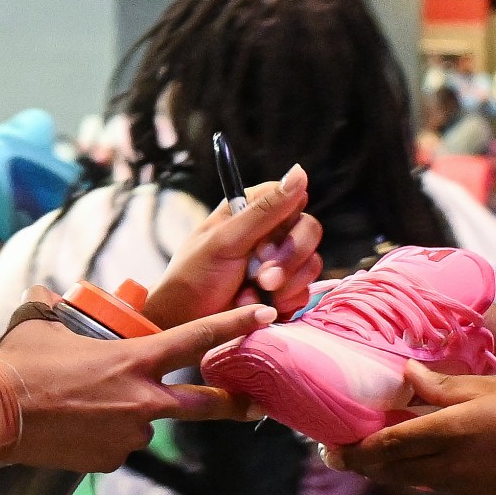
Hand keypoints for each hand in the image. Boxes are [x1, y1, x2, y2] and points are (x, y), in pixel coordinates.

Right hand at [0, 300, 274, 473]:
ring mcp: (129, 435)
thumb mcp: (41, 323)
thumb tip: (45, 289)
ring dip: (132, 415)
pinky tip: (77, 428)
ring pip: (146, 423)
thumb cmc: (19, 365)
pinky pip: (119, 446)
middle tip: (257, 405)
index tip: (266, 316)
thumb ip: (54, 306)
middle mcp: (142, 400)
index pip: (197, 338)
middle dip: (235, 404)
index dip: (236, 324)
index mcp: (134, 359)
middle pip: (204, 404)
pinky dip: (107, 437)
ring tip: (88, 407)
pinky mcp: (111, 461)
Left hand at [148, 165, 325, 325]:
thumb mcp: (226, 239)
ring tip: (248, 295)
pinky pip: (304, 291)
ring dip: (282, 286)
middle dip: (287, 261)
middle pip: (309, 231)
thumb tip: (300, 172)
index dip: (285, 223)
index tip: (263, 246)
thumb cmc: (195, 276)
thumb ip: (265, 209)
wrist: (185, 322)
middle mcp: (269, 232)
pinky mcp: (285, 290)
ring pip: (310, 264)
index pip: (293, 199)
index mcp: (251, 209)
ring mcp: (279, 262)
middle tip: (263, 278)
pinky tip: (256, 306)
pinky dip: (282, 303)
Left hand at [329, 362, 495, 494]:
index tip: (331, 448)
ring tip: (407, 446)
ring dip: (409, 467)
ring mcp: (472, 492)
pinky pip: (459, 488)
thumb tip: (407, 376)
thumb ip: (444, 386)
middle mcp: (452, 470)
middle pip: (394, 473)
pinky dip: (449, 473)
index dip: (353, 453)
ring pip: (426, 481)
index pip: (384, 450)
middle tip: (350, 454)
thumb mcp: (492, 387)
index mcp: (448, 434)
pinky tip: (469, 456)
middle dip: (368, 465)